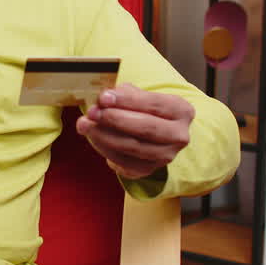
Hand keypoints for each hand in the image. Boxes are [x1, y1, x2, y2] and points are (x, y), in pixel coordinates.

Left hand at [75, 83, 193, 180]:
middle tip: (91, 112)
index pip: (154, 104)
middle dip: (114, 119)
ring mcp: (166, 156)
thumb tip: (104, 99)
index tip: (104, 97)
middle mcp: (179, 136)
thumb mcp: (139, 95)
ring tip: (84, 124)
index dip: (127, 101)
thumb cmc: (144, 108)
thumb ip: (124, 94)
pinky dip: (105, 149)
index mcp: (181, 110)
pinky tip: (92, 137)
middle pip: (146, 128)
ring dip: (104, 135)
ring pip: (133, 147)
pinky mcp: (149, 170)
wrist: (155, 132)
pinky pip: (124, 162)